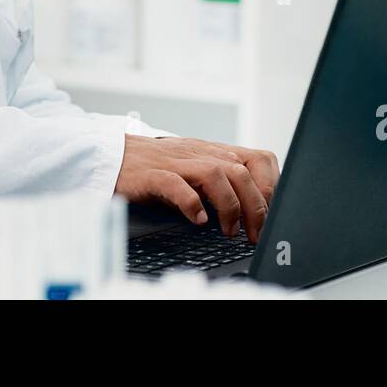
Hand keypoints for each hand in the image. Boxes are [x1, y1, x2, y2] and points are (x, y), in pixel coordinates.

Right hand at [114, 136, 279, 242]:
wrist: (114, 156)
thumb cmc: (157, 166)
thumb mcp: (196, 169)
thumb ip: (223, 181)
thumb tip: (256, 209)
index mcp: (213, 151)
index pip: (258, 159)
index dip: (271, 187)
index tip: (272, 215)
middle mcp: (199, 153)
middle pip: (241, 172)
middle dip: (255, 207)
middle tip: (255, 234)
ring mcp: (176, 162)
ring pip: (216, 174)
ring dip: (229, 206)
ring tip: (229, 231)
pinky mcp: (152, 175)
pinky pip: (176, 184)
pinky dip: (191, 203)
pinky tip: (198, 219)